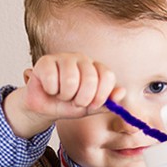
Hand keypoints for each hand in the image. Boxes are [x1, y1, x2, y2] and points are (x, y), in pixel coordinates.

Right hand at [4, 53, 124, 137]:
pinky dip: (50, 90)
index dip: (101, 95)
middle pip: (91, 79)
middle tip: (75, 101)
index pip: (107, 76)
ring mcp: (64, 58)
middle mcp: (82, 59)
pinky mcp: (46, 61)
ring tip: (61, 94)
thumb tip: (122, 92)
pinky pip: (52, 79)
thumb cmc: (68, 105)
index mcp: (96, 69)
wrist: (45, 108)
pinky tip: (50, 89)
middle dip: (82, 99)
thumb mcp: (90, 108)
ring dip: (65, 95)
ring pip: (71, 80)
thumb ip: (108, 103)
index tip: (93, 105)